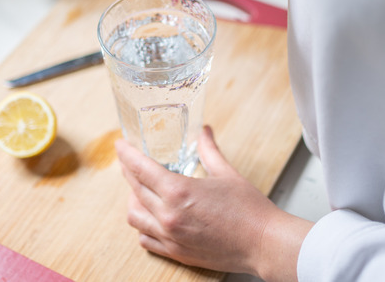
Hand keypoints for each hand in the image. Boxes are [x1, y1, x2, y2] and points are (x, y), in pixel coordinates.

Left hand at [115, 126, 312, 280]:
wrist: (264, 243)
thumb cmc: (250, 210)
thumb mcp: (226, 173)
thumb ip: (209, 150)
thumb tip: (203, 132)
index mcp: (179, 192)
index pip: (140, 168)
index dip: (126, 154)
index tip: (120, 145)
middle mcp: (169, 215)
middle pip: (134, 189)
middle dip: (128, 172)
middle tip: (129, 162)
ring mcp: (170, 236)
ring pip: (134, 216)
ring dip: (133, 200)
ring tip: (140, 190)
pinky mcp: (176, 252)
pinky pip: (145, 240)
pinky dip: (143, 226)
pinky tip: (150, 217)